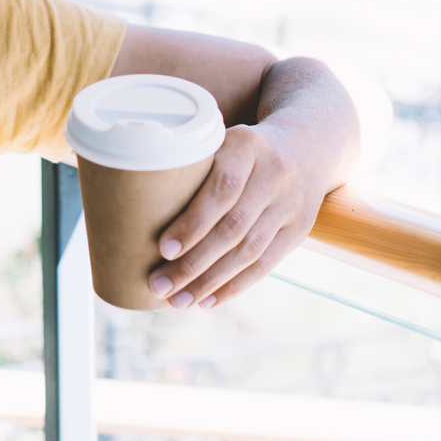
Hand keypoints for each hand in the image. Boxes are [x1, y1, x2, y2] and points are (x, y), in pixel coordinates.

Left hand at [144, 116, 338, 308]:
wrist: (308, 144)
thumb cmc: (241, 148)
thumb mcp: (220, 140)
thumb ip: (188, 164)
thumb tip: (133, 202)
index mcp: (248, 146)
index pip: (222, 189)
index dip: (193, 222)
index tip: (163, 249)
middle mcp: (275, 174)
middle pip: (233, 227)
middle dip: (194, 262)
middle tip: (158, 285)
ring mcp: (291, 204)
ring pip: (249, 250)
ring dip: (211, 281)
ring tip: (178, 300)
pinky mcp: (300, 229)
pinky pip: (266, 263)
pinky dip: (236, 285)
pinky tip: (208, 300)